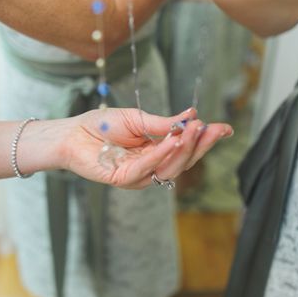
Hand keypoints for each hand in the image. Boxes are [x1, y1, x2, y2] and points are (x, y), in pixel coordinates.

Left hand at [55, 107, 232, 188]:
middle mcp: (150, 167)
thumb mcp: (137, 120)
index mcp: (155, 152)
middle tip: (210, 127)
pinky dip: (161, 154)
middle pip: (183, 161)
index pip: (185, 149)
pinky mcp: (124, 180)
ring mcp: (138, 176)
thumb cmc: (101, 126)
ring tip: (193, 130)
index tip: (225, 128)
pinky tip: (172, 141)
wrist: (72, 133)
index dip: (205, 140)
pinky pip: (147, 169)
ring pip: (169, 168)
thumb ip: (164, 123)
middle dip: (199, 145)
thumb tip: (193, 116)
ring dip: (183, 149)